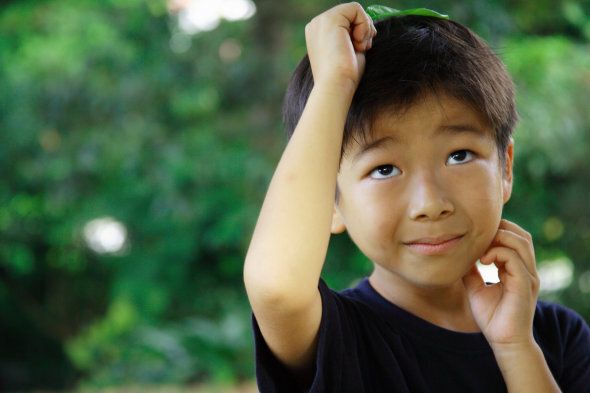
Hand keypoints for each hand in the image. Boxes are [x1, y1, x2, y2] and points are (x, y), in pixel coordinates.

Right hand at [305, 2, 376, 93]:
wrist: (335, 86)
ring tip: (359, 47)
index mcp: (318, 34)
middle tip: (362, 48)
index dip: (359, 32)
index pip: (346, 22)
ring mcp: (321, 21)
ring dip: (364, 28)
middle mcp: (316, 25)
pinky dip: (364, 24)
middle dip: (363, 29)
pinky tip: (358, 42)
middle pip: (350, 14)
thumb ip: (354, 36)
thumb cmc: (344, 77)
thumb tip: (369, 26)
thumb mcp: (349, 51)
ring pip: (354, 10)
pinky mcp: (330, 19)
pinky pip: (356, 8)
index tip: (360, 48)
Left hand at [462, 219, 540, 348]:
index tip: (475, 237)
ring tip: (481, 248)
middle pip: (522, 235)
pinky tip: (483, 260)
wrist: (503, 341)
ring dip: (499, 238)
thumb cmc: (491, 317)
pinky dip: (498, 253)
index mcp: (518, 269)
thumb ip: (471, 270)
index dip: (497, 231)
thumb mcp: (475, 287)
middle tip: (478, 236)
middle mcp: (527, 270)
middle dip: (500, 229)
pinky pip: (514, 259)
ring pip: (521, 242)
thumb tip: (457, 255)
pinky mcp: (525, 284)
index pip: (515, 238)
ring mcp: (529, 276)